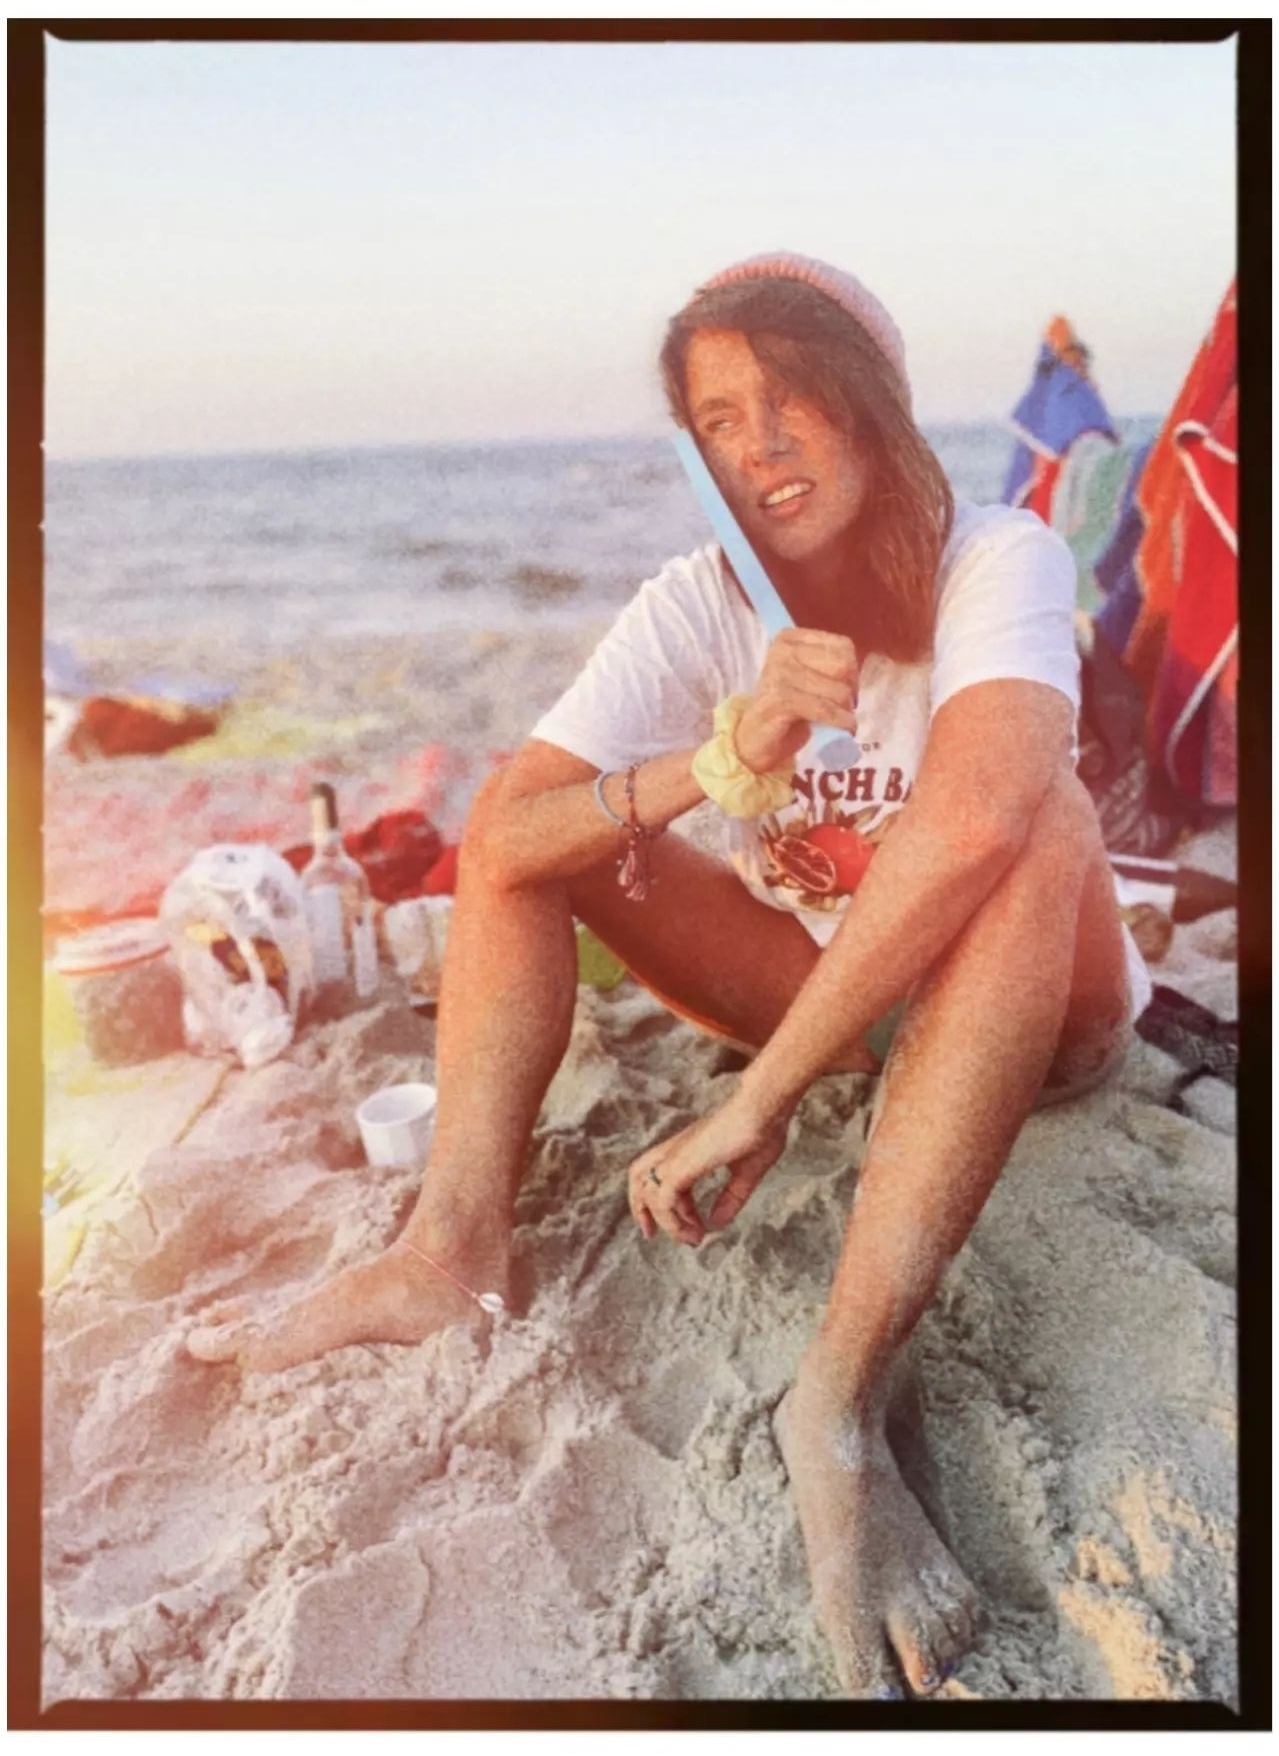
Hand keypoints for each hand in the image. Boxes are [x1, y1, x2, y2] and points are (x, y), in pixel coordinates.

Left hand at [626, 1094, 794, 1246]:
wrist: (764, 1109)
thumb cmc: (761, 1132)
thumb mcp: (746, 1173)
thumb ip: (730, 1198)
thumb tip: (717, 1223)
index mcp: (689, 1149)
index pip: (660, 1173)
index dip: (668, 1203)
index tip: (690, 1226)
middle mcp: (677, 1151)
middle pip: (638, 1176)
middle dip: (640, 1207)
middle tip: (651, 1235)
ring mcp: (677, 1156)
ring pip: (647, 1190)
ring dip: (665, 1221)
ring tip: (690, 1238)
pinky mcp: (682, 1164)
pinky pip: (663, 1199)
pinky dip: (673, 1220)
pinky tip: (696, 1229)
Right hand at [735, 628, 859, 774]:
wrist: (756, 741)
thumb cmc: (787, 711)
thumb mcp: (808, 678)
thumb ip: (829, 666)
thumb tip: (857, 673)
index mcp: (789, 639)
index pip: (843, 647)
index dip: (852, 673)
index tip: (844, 690)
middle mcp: (782, 651)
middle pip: (843, 666)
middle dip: (850, 691)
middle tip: (841, 708)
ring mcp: (779, 673)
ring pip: (837, 691)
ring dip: (845, 712)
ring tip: (837, 722)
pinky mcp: (780, 699)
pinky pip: (825, 709)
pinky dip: (840, 722)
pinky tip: (843, 730)